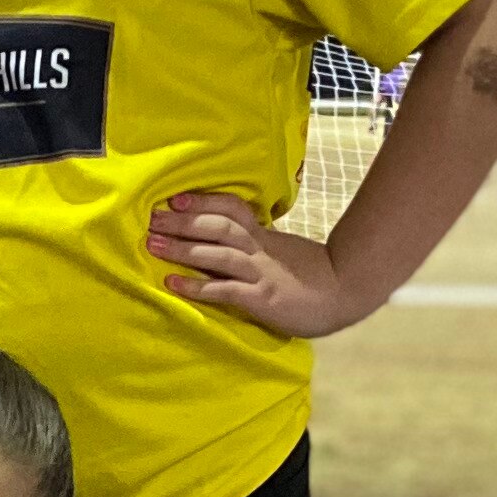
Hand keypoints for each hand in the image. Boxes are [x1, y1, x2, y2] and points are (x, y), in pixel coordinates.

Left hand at [147, 190, 361, 339]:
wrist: (346, 291)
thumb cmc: (314, 275)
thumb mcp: (284, 251)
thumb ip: (260, 244)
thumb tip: (230, 239)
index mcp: (264, 237)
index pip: (232, 209)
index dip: (204, 202)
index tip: (176, 198)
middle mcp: (259, 250)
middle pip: (217, 227)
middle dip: (182, 222)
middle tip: (151, 218)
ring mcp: (260, 273)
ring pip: (216, 254)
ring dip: (182, 249)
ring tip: (153, 245)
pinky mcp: (261, 298)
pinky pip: (224, 290)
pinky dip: (196, 287)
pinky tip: (173, 284)